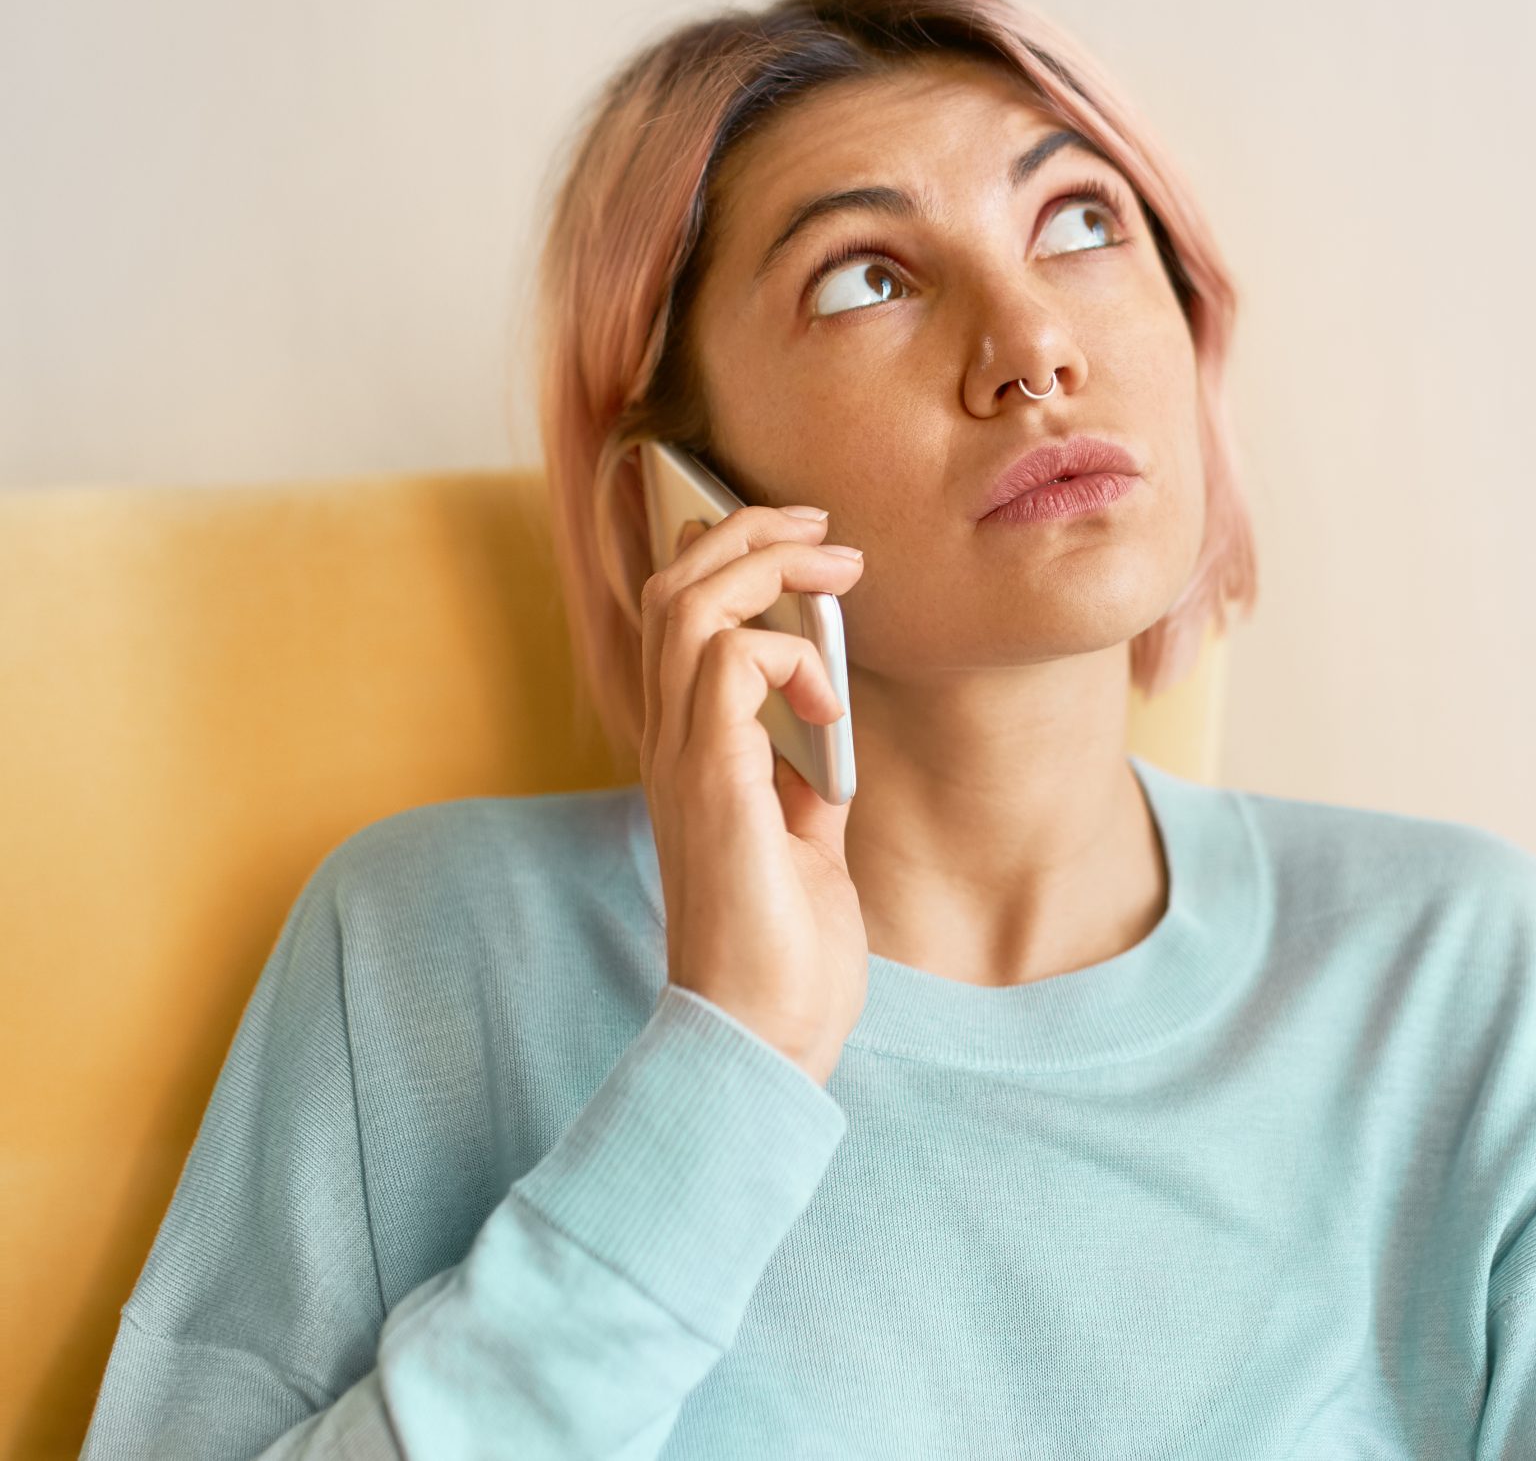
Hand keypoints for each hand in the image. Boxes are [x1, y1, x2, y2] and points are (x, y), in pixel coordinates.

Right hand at [636, 502, 868, 1087]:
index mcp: (690, 752)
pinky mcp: (711, 782)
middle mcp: (670, 744)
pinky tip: (830, 705)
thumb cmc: (784, 953)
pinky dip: (790, 657)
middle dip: (751, 532)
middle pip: (676, 585)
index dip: (730, 556)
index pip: (679, 617)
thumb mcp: (805, 840)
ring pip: (690, 603)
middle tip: (826, 529)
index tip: (809, 546)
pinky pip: (730, 662)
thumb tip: (825, 721)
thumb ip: (803, 775)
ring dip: (767, 565)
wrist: (765, 1035)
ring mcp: (682, 761)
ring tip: (837, 569)